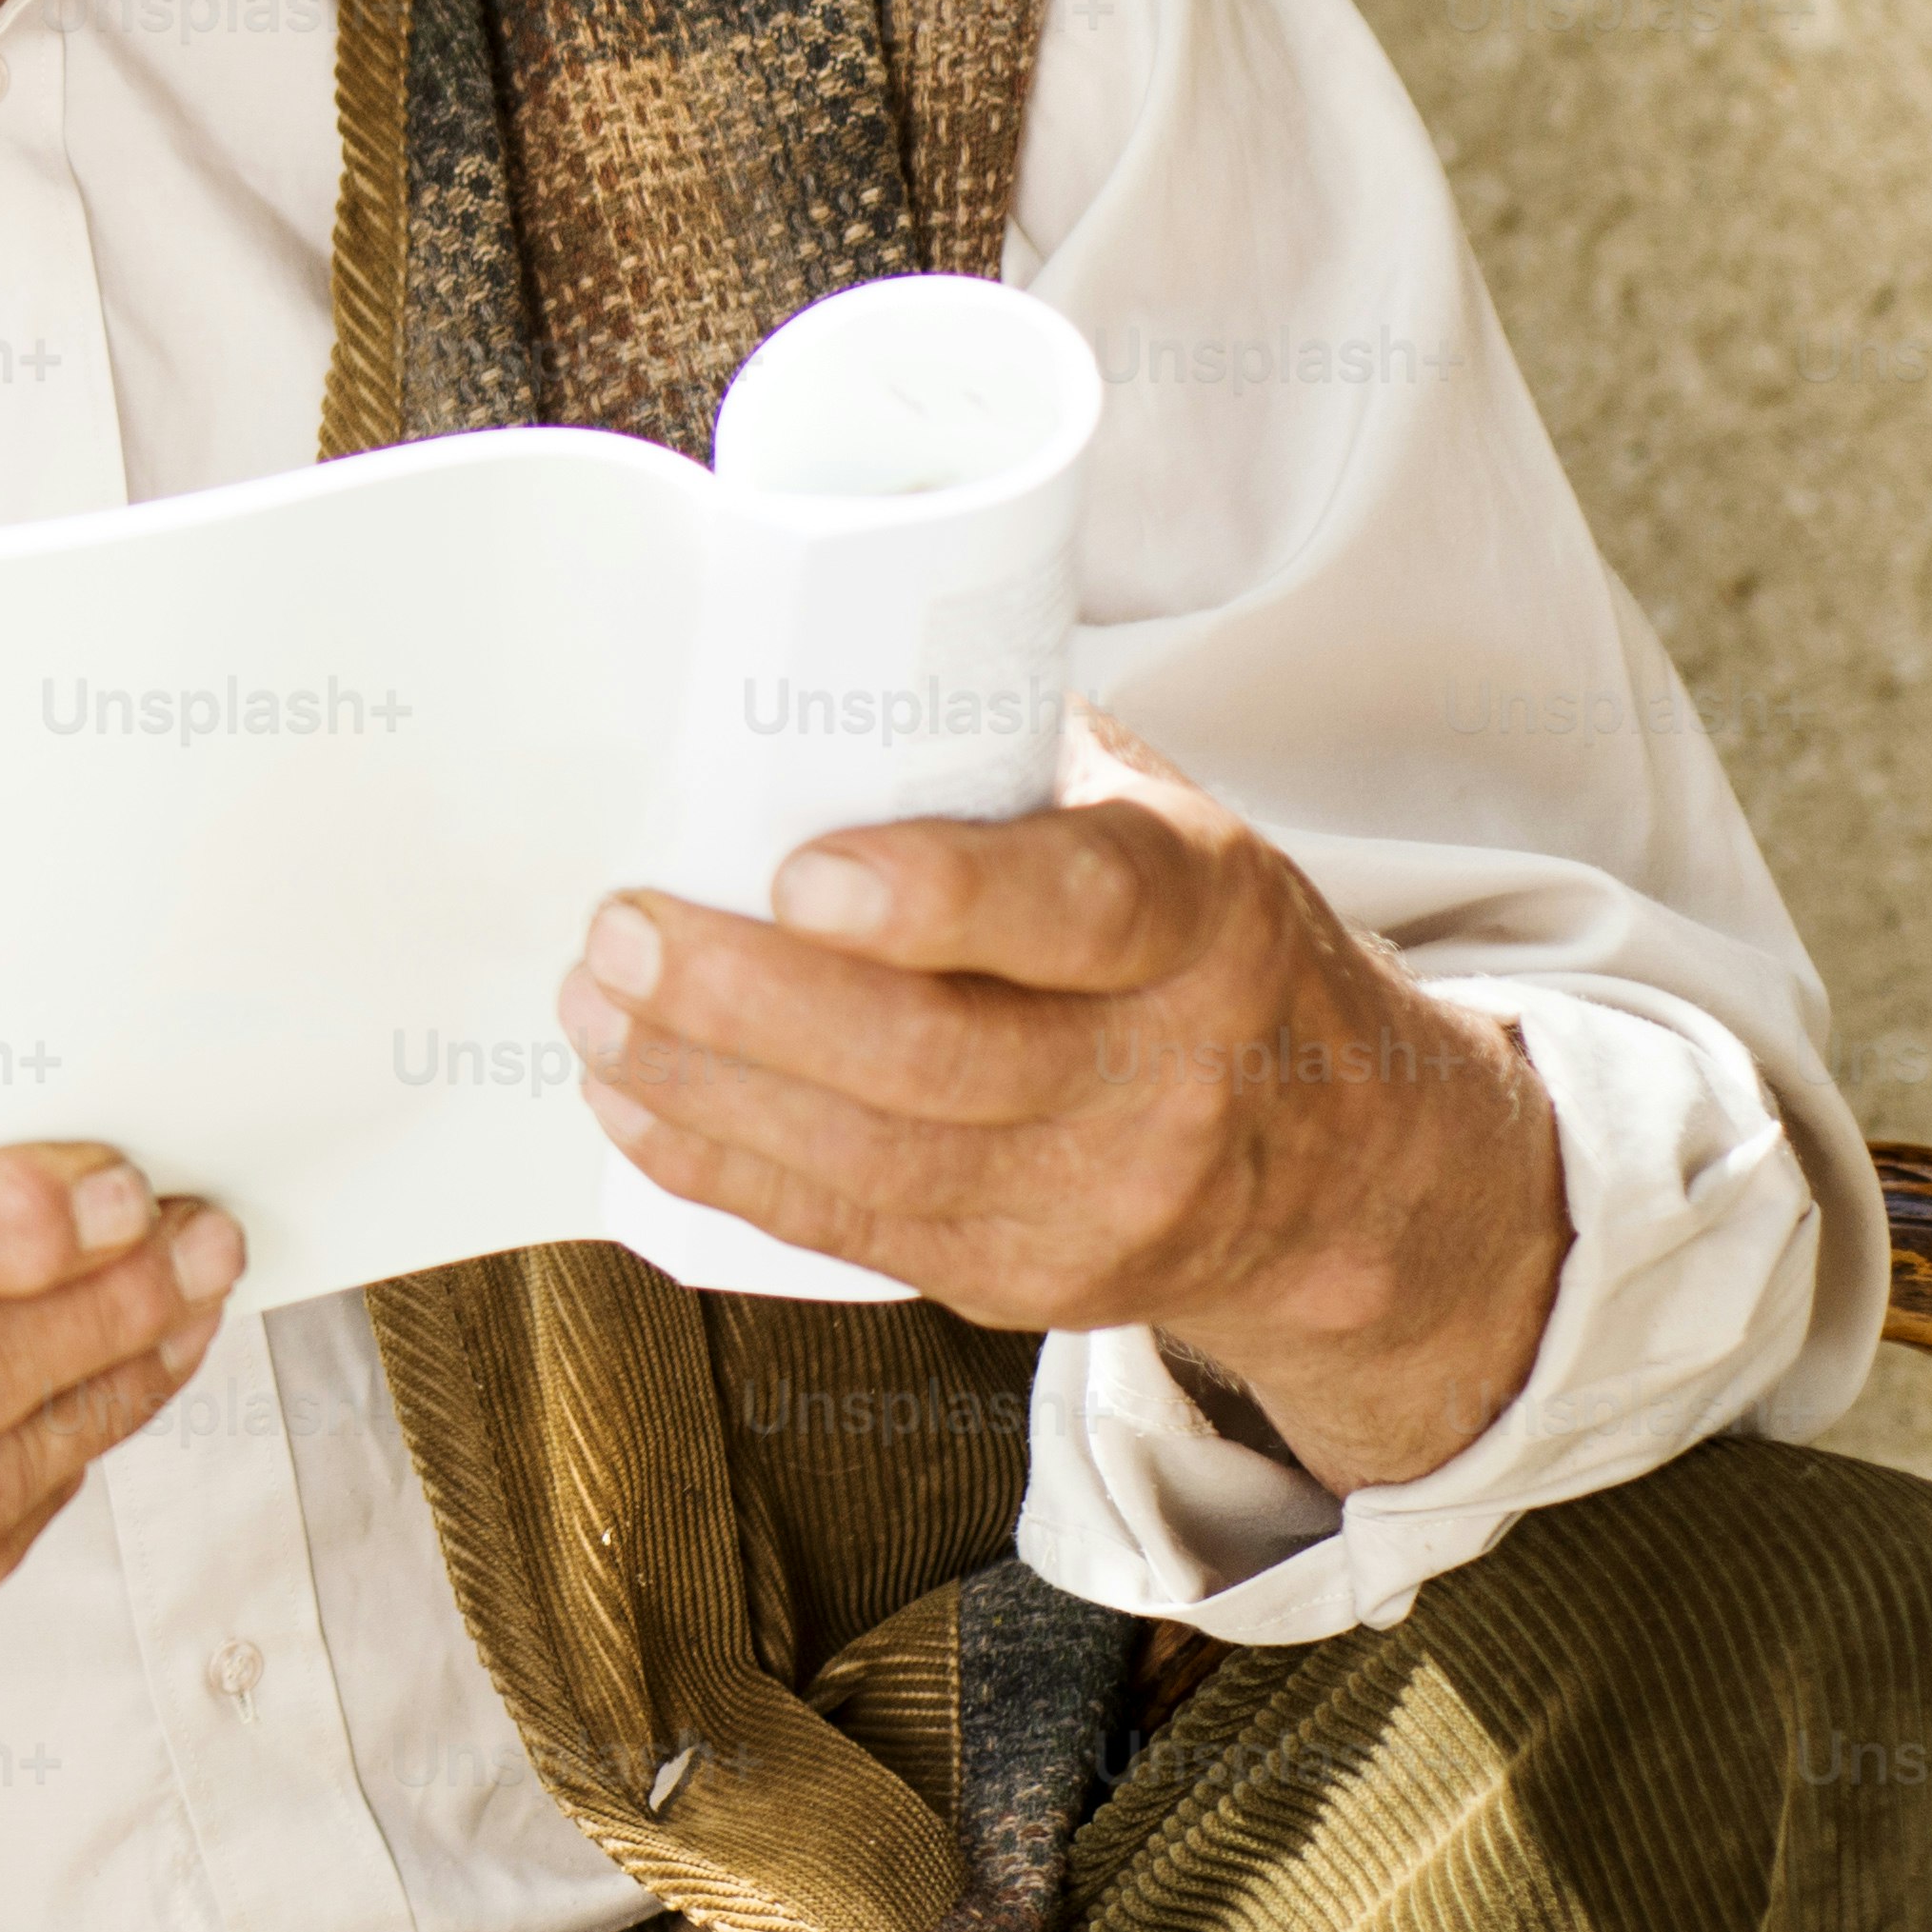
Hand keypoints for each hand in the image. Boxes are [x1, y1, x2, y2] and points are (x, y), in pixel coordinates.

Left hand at [556, 719, 1564, 1488]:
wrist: (1336, 1157)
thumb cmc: (1194, 942)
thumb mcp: (1160, 823)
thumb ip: (1008, 758)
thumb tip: (793, 650)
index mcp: (1202, 914)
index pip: (1079, 907)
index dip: (935, 896)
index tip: (797, 874)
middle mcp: (1166, 1067)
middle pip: (935, 1059)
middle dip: (746, 997)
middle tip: (621, 927)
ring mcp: (1103, 1196)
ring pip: (871, 1159)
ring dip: (700, 1082)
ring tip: (595, 1003)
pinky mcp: (1030, 1282)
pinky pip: (854, 1232)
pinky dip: (721, 1164)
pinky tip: (633, 1098)